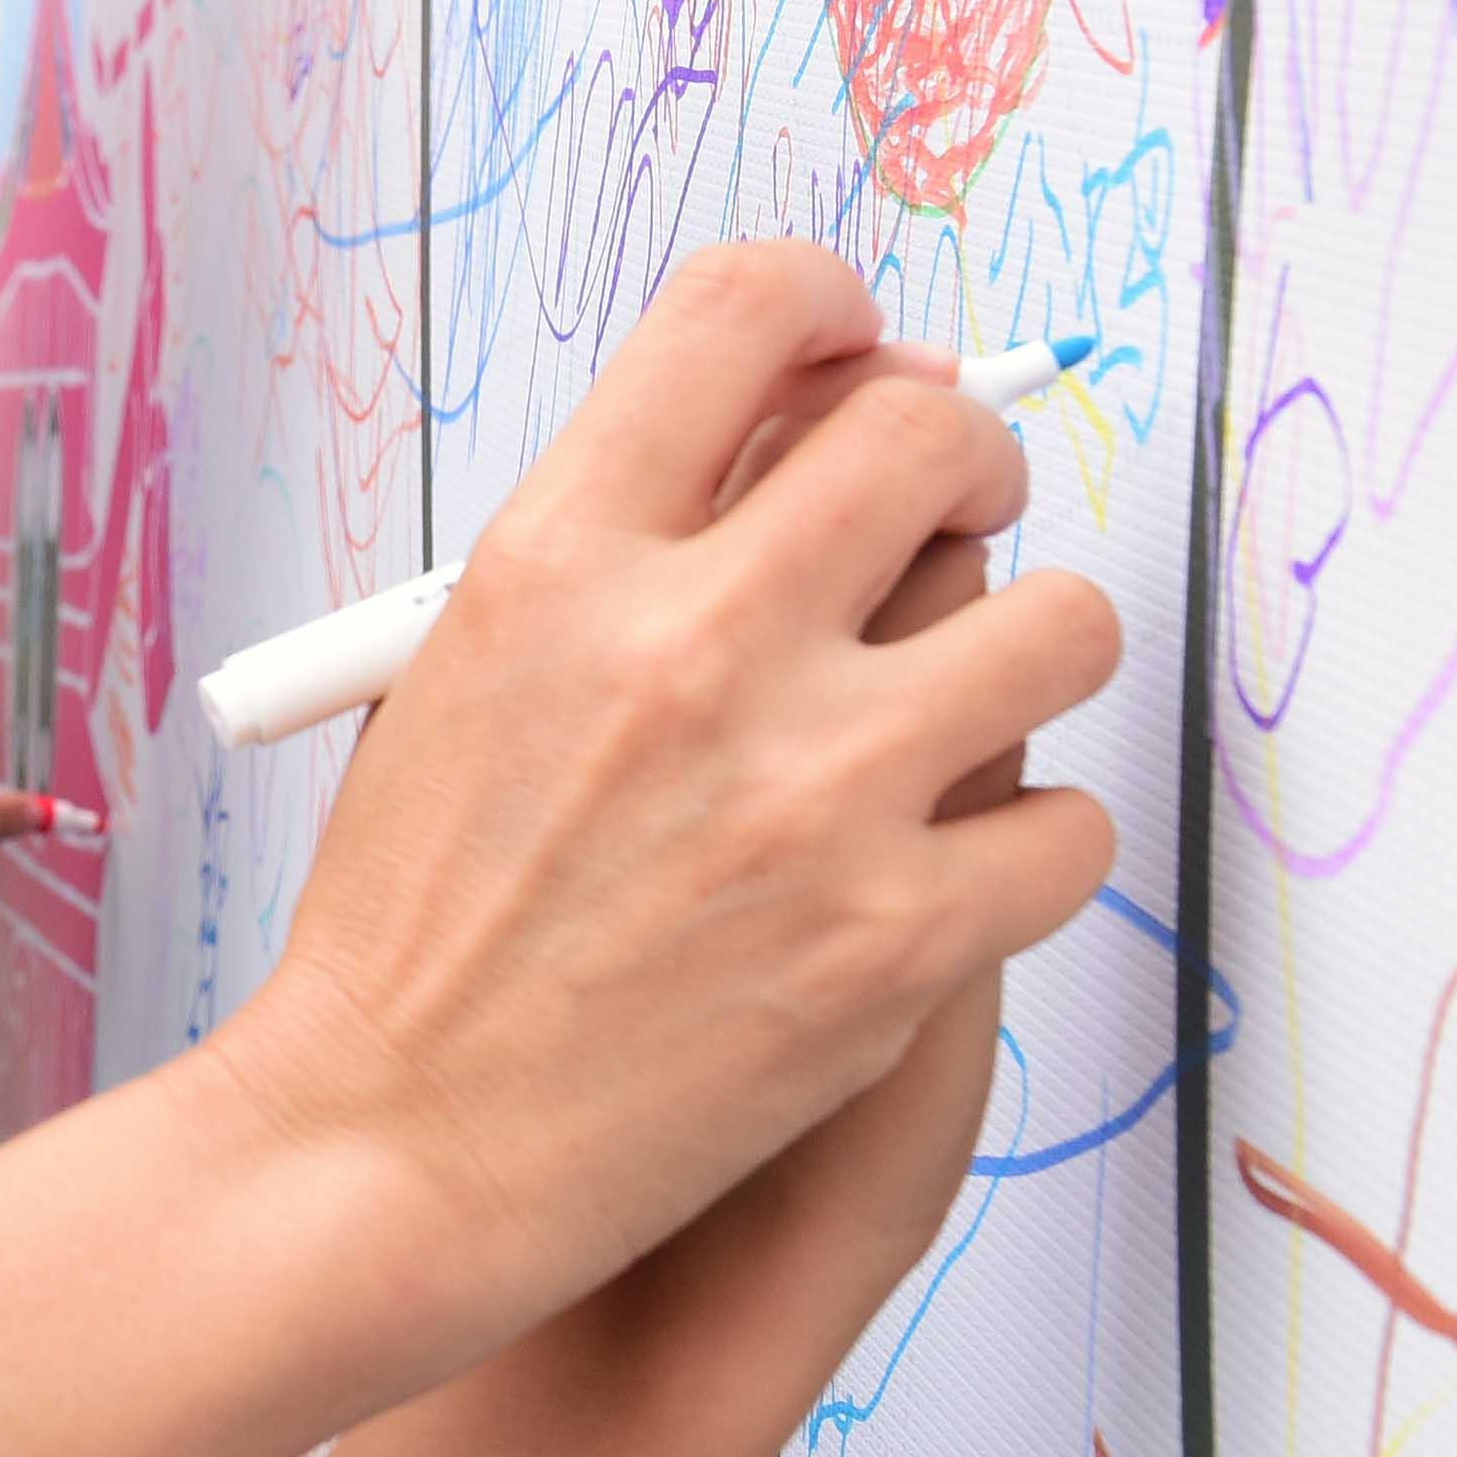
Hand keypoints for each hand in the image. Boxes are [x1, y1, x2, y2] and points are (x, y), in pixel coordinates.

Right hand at [203, 241, 1119, 1333]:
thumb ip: (618, 548)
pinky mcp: (894, 943)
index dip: (834, 310)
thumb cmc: (411, 925)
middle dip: (965, 463)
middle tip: (943, 528)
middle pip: (931, 437)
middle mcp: (691, 645)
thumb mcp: (458, 673)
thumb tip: (801, 436)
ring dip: (1027, 652)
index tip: (856, 355)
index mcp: (558, 556)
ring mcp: (809, 793)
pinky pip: (1068, 827)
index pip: (750, 312)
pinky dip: (1025, 848)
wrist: (388, 1146)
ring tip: (966, 707)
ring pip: (1056, 624)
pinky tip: (946, 874)